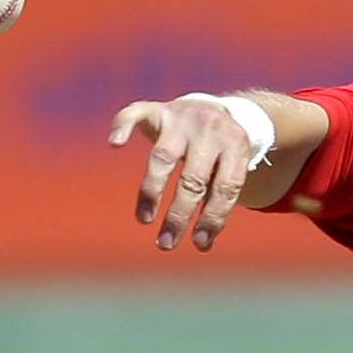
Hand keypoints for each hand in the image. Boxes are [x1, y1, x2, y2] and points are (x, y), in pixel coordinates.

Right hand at [108, 95, 255, 253]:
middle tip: (167, 243)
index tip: (199, 243)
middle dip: (179, 215)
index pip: (225, 188)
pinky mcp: (157, 109)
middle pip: (193, 179)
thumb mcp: (231, 170)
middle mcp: (209, 129)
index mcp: (236, 146)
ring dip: (151, 192)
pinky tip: (115, 144)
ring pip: (163, 157)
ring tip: (144, 219)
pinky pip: (135, 113)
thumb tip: (203, 244)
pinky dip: (123, 126)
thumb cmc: (221, 154)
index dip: (212, 218)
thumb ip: (218, 201)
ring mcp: (182, 117)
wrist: (213, 108)